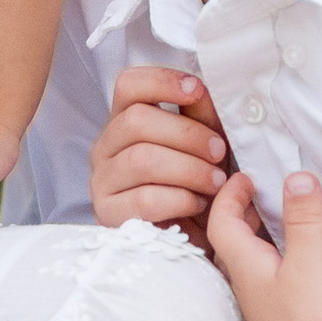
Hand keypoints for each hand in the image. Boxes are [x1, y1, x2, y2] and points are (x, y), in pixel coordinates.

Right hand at [90, 64, 231, 239]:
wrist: (184, 240)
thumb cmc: (191, 185)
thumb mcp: (199, 146)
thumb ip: (199, 117)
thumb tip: (200, 90)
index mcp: (124, 122)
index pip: (128, 85)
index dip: (161, 81)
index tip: (196, 90)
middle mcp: (105, 147)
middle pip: (136, 121)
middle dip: (188, 135)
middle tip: (220, 152)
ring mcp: (101, 181)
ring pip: (142, 160)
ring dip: (190, 169)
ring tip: (215, 182)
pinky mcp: (109, 215)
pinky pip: (145, 200)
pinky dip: (181, 199)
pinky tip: (198, 203)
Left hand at [208, 170, 321, 320]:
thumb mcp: (310, 260)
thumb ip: (305, 218)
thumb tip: (297, 175)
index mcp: (243, 263)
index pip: (221, 219)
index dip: (229, 193)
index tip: (245, 174)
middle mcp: (244, 283)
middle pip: (232, 237)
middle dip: (243, 208)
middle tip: (262, 188)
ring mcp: (259, 303)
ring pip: (249, 257)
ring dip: (259, 232)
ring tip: (281, 214)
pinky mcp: (276, 317)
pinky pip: (266, 274)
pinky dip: (274, 254)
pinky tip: (297, 257)